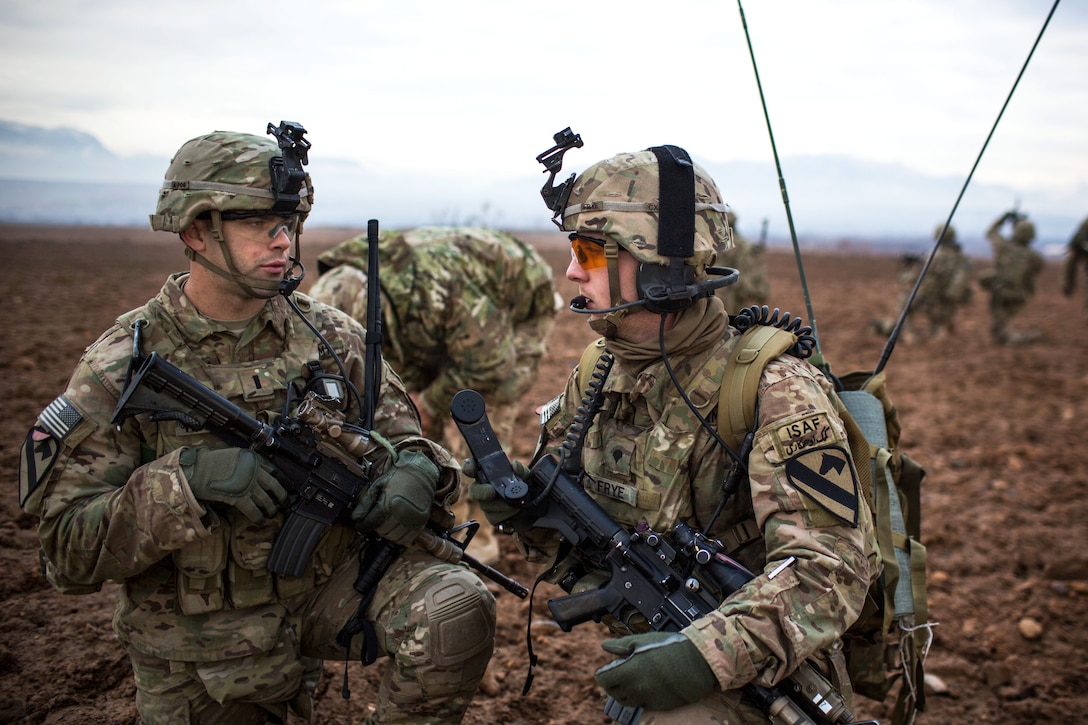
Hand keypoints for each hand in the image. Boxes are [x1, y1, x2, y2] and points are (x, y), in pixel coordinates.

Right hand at [180, 446, 287, 523]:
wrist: (197, 469)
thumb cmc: (211, 461)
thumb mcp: (236, 455)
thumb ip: (249, 463)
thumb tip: (258, 474)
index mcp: (254, 459)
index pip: (275, 471)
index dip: (284, 481)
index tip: (289, 487)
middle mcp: (254, 471)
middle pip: (275, 487)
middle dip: (283, 498)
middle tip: (286, 504)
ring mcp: (248, 485)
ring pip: (267, 500)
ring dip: (271, 509)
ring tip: (273, 514)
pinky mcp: (239, 497)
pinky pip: (254, 510)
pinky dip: (258, 517)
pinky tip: (260, 520)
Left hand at [352, 450, 437, 544]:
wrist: (421, 471)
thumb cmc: (398, 476)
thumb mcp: (378, 484)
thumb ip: (365, 502)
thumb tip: (355, 518)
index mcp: (389, 503)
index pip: (371, 522)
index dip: (362, 525)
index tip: (359, 524)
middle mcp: (402, 513)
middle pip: (382, 531)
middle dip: (374, 527)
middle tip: (373, 519)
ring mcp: (413, 519)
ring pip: (393, 537)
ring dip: (386, 532)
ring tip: (384, 523)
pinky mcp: (421, 523)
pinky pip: (406, 539)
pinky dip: (398, 537)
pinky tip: (395, 528)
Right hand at [462, 457, 528, 525]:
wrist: (531, 507)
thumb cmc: (523, 487)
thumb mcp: (525, 476)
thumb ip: (520, 469)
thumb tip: (515, 465)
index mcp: (488, 473)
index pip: (472, 467)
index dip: (468, 466)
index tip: (471, 469)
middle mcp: (483, 488)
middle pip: (474, 490)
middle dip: (481, 492)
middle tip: (491, 492)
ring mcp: (486, 503)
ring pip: (485, 506)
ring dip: (501, 505)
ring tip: (516, 504)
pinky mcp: (492, 517)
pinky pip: (493, 517)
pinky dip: (505, 514)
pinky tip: (514, 511)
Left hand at [594, 632, 717, 711]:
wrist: (698, 663)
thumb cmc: (671, 648)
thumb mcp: (643, 640)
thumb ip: (621, 645)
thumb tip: (605, 646)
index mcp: (629, 671)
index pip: (603, 680)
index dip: (603, 673)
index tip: (608, 668)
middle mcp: (636, 689)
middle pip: (613, 693)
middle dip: (613, 683)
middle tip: (621, 672)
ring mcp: (647, 699)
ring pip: (627, 701)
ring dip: (626, 691)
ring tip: (636, 678)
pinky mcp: (659, 705)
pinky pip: (643, 704)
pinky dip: (641, 696)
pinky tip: (650, 684)